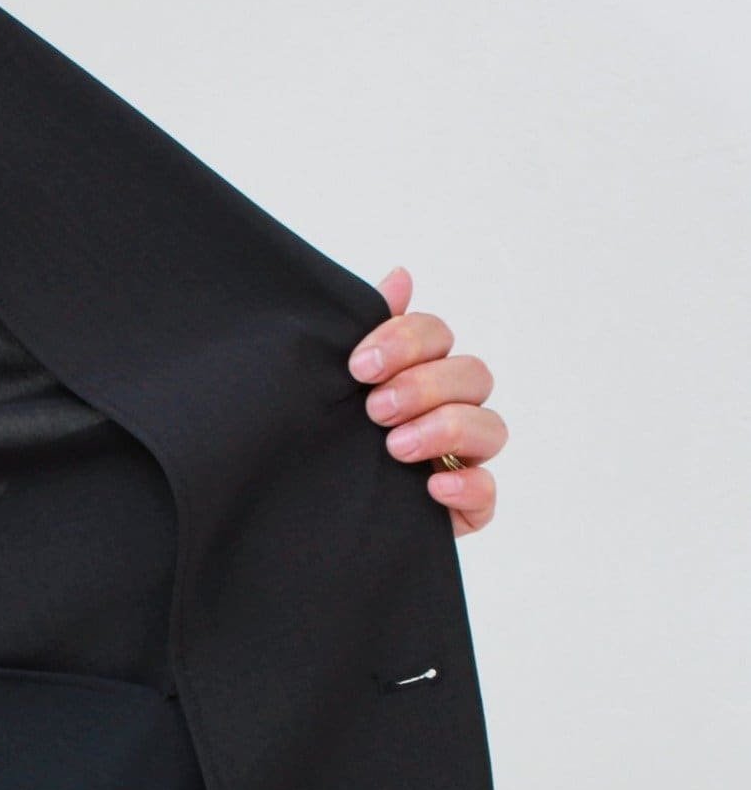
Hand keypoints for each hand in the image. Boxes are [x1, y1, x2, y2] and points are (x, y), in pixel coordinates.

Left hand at [347, 267, 505, 536]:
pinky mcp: (462, 508)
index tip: (358, 366)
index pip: (436, 336)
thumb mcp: (335, 385)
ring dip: (446, 429)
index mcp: (418, 371)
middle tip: (375, 409)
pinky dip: (467, 486)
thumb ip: (370, 333)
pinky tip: (431, 486)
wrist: (298, 514)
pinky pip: (488, 493)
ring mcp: (460, 458)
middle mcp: (447, 409)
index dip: (406, 342)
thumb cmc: (323, 440)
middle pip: (472, 375)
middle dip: (424, 386)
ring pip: (491, 428)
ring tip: (395, 447)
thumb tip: (401, 276)